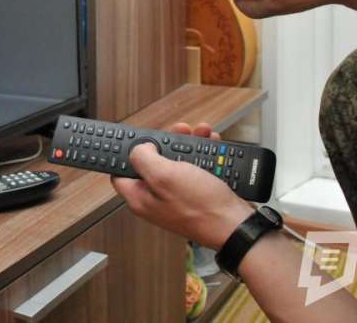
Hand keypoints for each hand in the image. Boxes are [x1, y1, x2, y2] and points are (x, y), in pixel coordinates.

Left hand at [112, 122, 254, 249]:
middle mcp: (156, 197)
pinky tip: (211, 144)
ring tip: (201, 133)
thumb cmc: (201, 207)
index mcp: (140, 197)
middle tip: (180, 131)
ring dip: (189, 144)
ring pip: (177, 161)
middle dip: (167, 142)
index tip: (138, 137)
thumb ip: (143, 158)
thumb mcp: (164, 176)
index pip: (121, 172)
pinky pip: (195, 168)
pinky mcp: (195, 193)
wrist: (235, 225)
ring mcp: (176, 195)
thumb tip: (140, 148)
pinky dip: (203, 154)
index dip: (127, 152)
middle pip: (152, 161)